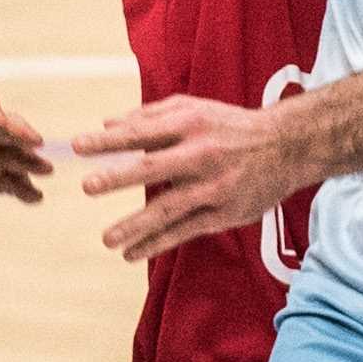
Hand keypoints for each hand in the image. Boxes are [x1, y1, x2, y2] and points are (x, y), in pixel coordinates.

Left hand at [74, 94, 304, 264]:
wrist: (284, 147)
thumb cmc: (229, 124)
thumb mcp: (193, 108)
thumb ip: (150, 115)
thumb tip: (107, 124)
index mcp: (190, 123)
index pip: (142, 132)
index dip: (109, 140)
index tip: (78, 146)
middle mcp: (200, 154)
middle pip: (154, 168)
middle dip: (119, 177)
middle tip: (87, 186)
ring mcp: (213, 187)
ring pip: (169, 209)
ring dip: (136, 225)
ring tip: (107, 239)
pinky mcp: (223, 214)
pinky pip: (185, 231)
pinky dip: (158, 243)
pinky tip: (133, 253)